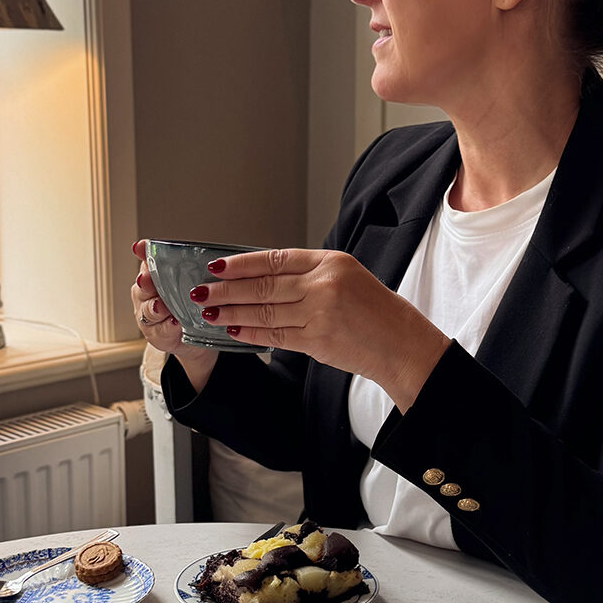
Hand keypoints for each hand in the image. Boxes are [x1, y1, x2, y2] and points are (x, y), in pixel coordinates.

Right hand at [131, 240, 217, 391]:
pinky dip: (167, 327)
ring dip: (154, 308)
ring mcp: (148, 316)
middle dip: (145, 283)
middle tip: (147, 279)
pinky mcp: (156, 335)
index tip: (140, 249)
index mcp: (154, 277)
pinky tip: (175, 323)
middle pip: (142, 287)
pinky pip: (159, 331)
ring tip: (162, 306)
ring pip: (147, 310)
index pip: (146, 262)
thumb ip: (191, 266)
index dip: (143, 255)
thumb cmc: (191, 305)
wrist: (195, 337)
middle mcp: (146, 296)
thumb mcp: (194, 283)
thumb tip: (201, 251)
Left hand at [191, 248, 450, 411]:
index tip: (217, 266)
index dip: (242, 264)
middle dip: (227, 289)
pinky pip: (274, 335)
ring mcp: (320, 312)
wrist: (402, 344)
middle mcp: (323, 283)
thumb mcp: (348, 278)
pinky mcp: (317, 339)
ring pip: (264, 310)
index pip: (275, 259)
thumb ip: (311, 276)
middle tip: (200, 291)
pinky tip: (232, 331)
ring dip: (231, 312)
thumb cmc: (378, 313)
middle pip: (263, 285)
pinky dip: (250, 333)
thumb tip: (266, 279)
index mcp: (331, 261)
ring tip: (208, 311)